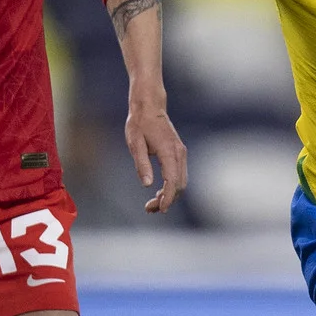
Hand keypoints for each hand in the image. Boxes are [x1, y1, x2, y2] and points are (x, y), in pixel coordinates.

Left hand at [125, 93, 187, 212]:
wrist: (150, 106)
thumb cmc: (139, 123)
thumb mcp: (134, 143)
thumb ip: (141, 164)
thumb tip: (147, 185)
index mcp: (168, 151)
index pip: (172, 181)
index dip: (167, 198)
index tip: (159, 209)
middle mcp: (179, 153)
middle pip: (179, 184)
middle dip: (167, 200)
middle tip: (149, 209)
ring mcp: (181, 153)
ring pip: (181, 182)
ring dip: (169, 195)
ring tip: (152, 204)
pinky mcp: (179, 154)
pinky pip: (179, 175)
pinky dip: (171, 187)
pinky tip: (159, 192)